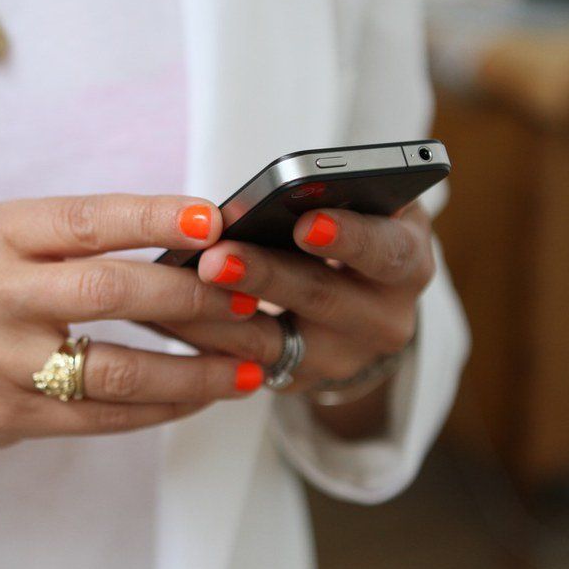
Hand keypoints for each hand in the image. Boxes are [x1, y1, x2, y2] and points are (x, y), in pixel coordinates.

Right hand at [0, 195, 266, 452]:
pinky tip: (197, 397)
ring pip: (117, 367)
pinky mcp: (8, 415)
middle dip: (194, 298)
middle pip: (114, 291)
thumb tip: (175, 245)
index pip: (88, 220)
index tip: (213, 222)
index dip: (155, 217)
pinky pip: (100, 416)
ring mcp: (1, 360)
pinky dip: (159, 407)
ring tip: (247, 368)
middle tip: (251, 302)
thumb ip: (66, 242)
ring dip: (193, 370)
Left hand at [153, 203, 433, 396]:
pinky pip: (242, 365)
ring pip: (274, 342)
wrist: (363, 308)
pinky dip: (201, 338)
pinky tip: (161, 315)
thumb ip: (336, 193)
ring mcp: (341, 360)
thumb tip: (277, 187)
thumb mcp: (366, 208)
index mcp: (407, 262)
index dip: (349, 238)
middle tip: (218, 258)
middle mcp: (385, 320)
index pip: (387, 252)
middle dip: (266, 276)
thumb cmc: (352, 233)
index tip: (303, 223)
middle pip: (323, 298)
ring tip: (177, 285)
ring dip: (219, 315)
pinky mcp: (297, 381)